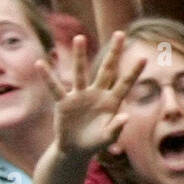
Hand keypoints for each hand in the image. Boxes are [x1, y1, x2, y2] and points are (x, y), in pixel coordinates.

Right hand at [39, 32, 143, 159]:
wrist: (76, 150)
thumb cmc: (95, 142)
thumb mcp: (108, 137)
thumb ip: (116, 128)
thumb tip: (125, 116)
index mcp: (111, 101)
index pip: (125, 83)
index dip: (133, 72)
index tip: (144, 58)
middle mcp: (97, 93)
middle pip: (107, 69)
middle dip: (114, 52)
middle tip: (120, 33)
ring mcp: (80, 96)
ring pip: (80, 72)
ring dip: (80, 56)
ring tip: (80, 37)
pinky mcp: (64, 102)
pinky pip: (55, 88)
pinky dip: (48, 77)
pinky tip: (40, 64)